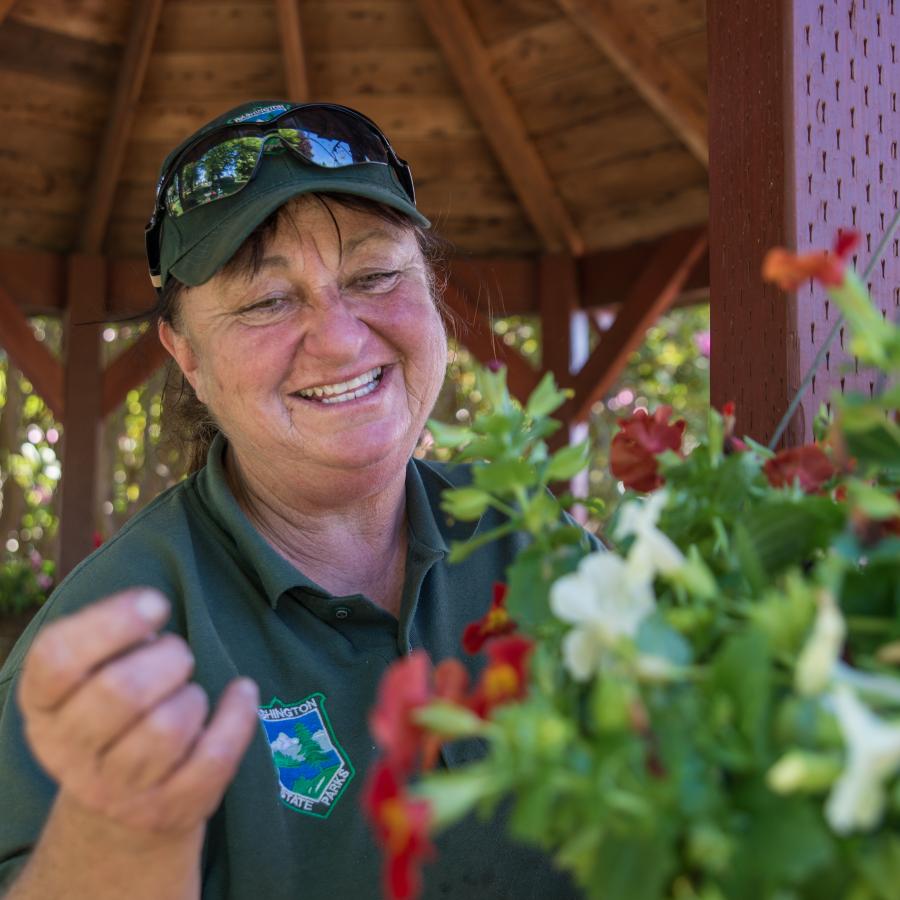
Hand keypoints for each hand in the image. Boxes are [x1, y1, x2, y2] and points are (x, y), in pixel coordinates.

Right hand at [18, 587, 258, 838]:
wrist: (119, 808)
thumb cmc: (114, 713)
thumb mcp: (93, 675)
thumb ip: (113, 640)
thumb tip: (151, 610)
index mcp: (43, 705)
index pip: (59, 658)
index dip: (112, 622)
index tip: (156, 603)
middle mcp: (68, 752)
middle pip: (119, 691)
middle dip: (167, 658)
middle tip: (177, 654)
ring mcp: (116, 790)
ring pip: (166, 729)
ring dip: (192, 696)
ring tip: (188, 692)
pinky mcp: (168, 810)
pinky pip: (214, 758)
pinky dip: (237, 717)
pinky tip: (242, 693)